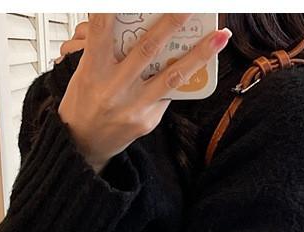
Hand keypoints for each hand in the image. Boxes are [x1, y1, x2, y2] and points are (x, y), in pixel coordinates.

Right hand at [57, 13, 231, 173]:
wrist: (84, 145)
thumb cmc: (84, 102)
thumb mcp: (83, 71)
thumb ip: (104, 49)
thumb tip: (131, 23)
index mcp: (93, 69)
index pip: (101, 30)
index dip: (112, 9)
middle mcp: (114, 88)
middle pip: (147, 49)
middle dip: (171, 23)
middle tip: (190, 7)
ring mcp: (133, 106)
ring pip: (172, 76)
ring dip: (199, 54)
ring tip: (219, 37)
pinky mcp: (147, 120)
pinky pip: (169, 95)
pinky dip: (183, 78)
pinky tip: (198, 65)